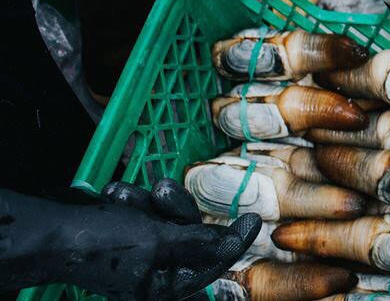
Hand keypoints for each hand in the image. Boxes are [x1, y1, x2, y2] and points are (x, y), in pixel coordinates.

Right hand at [0, 180, 260, 299]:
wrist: (48, 230)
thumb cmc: (101, 242)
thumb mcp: (157, 242)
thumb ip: (196, 242)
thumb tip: (230, 242)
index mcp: (166, 285)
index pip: (213, 262)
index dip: (234, 241)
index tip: (253, 219)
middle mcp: (157, 269)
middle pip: (192, 232)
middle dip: (175, 208)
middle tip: (158, 192)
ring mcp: (141, 249)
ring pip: (168, 214)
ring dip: (147, 200)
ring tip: (121, 197)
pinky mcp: (126, 230)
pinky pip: (145, 208)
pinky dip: (131, 199)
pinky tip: (112, 197)